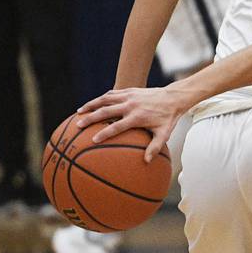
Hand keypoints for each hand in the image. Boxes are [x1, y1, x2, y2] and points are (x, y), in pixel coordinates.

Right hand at [76, 84, 190, 159]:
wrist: (173, 97)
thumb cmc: (168, 118)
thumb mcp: (164, 133)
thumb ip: (155, 147)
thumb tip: (147, 162)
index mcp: (137, 117)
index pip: (117, 126)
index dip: (105, 133)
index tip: (93, 140)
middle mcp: (130, 105)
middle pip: (106, 111)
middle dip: (90, 118)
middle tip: (78, 125)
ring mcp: (128, 96)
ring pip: (105, 99)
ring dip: (91, 105)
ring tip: (78, 113)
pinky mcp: (128, 90)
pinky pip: (110, 94)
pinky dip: (100, 99)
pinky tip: (91, 105)